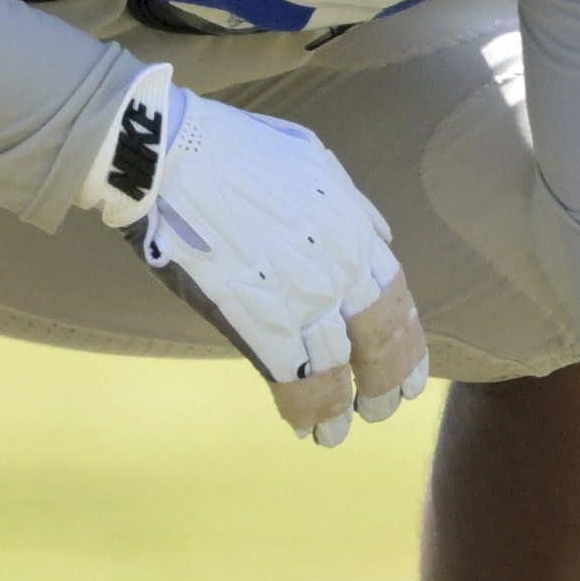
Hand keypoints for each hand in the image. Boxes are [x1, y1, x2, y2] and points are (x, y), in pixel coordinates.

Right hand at [101, 69, 423, 441]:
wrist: (167, 156)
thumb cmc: (234, 149)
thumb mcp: (314, 160)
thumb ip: (353, 204)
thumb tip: (380, 237)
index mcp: (354, 230)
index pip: (398, 301)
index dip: (409, 345)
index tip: (412, 374)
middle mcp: (337, 269)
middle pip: (379, 343)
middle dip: (386, 383)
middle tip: (383, 409)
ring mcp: (296, 297)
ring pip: (337, 370)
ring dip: (342, 408)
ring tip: (339, 431)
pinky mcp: (253, 320)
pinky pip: (290, 378)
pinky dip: (302, 408)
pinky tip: (303, 427)